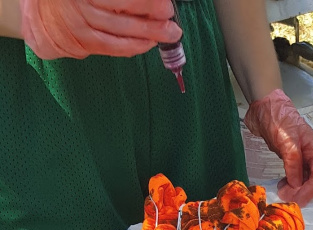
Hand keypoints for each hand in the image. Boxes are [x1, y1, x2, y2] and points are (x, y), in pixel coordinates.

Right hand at [20, 0, 179, 59]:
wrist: (46, 14)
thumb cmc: (78, 0)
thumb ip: (120, 0)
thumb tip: (150, 3)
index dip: (145, 1)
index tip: (164, 4)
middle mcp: (81, 2)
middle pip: (123, 8)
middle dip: (151, 14)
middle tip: (171, 18)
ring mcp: (81, 22)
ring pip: (121, 29)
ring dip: (149, 33)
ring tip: (168, 33)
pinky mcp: (83, 41)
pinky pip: (113, 46)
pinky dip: (134, 46)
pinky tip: (148, 44)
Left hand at [244, 89, 312, 206]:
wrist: (265, 106)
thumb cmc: (279, 120)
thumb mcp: (287, 142)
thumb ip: (293, 164)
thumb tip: (297, 185)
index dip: (310, 190)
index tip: (298, 200)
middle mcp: (312, 156)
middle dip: (302, 192)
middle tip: (287, 198)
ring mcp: (302, 158)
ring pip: (305, 180)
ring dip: (295, 189)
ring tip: (282, 192)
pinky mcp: (292, 159)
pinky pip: (295, 176)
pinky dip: (290, 183)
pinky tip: (281, 185)